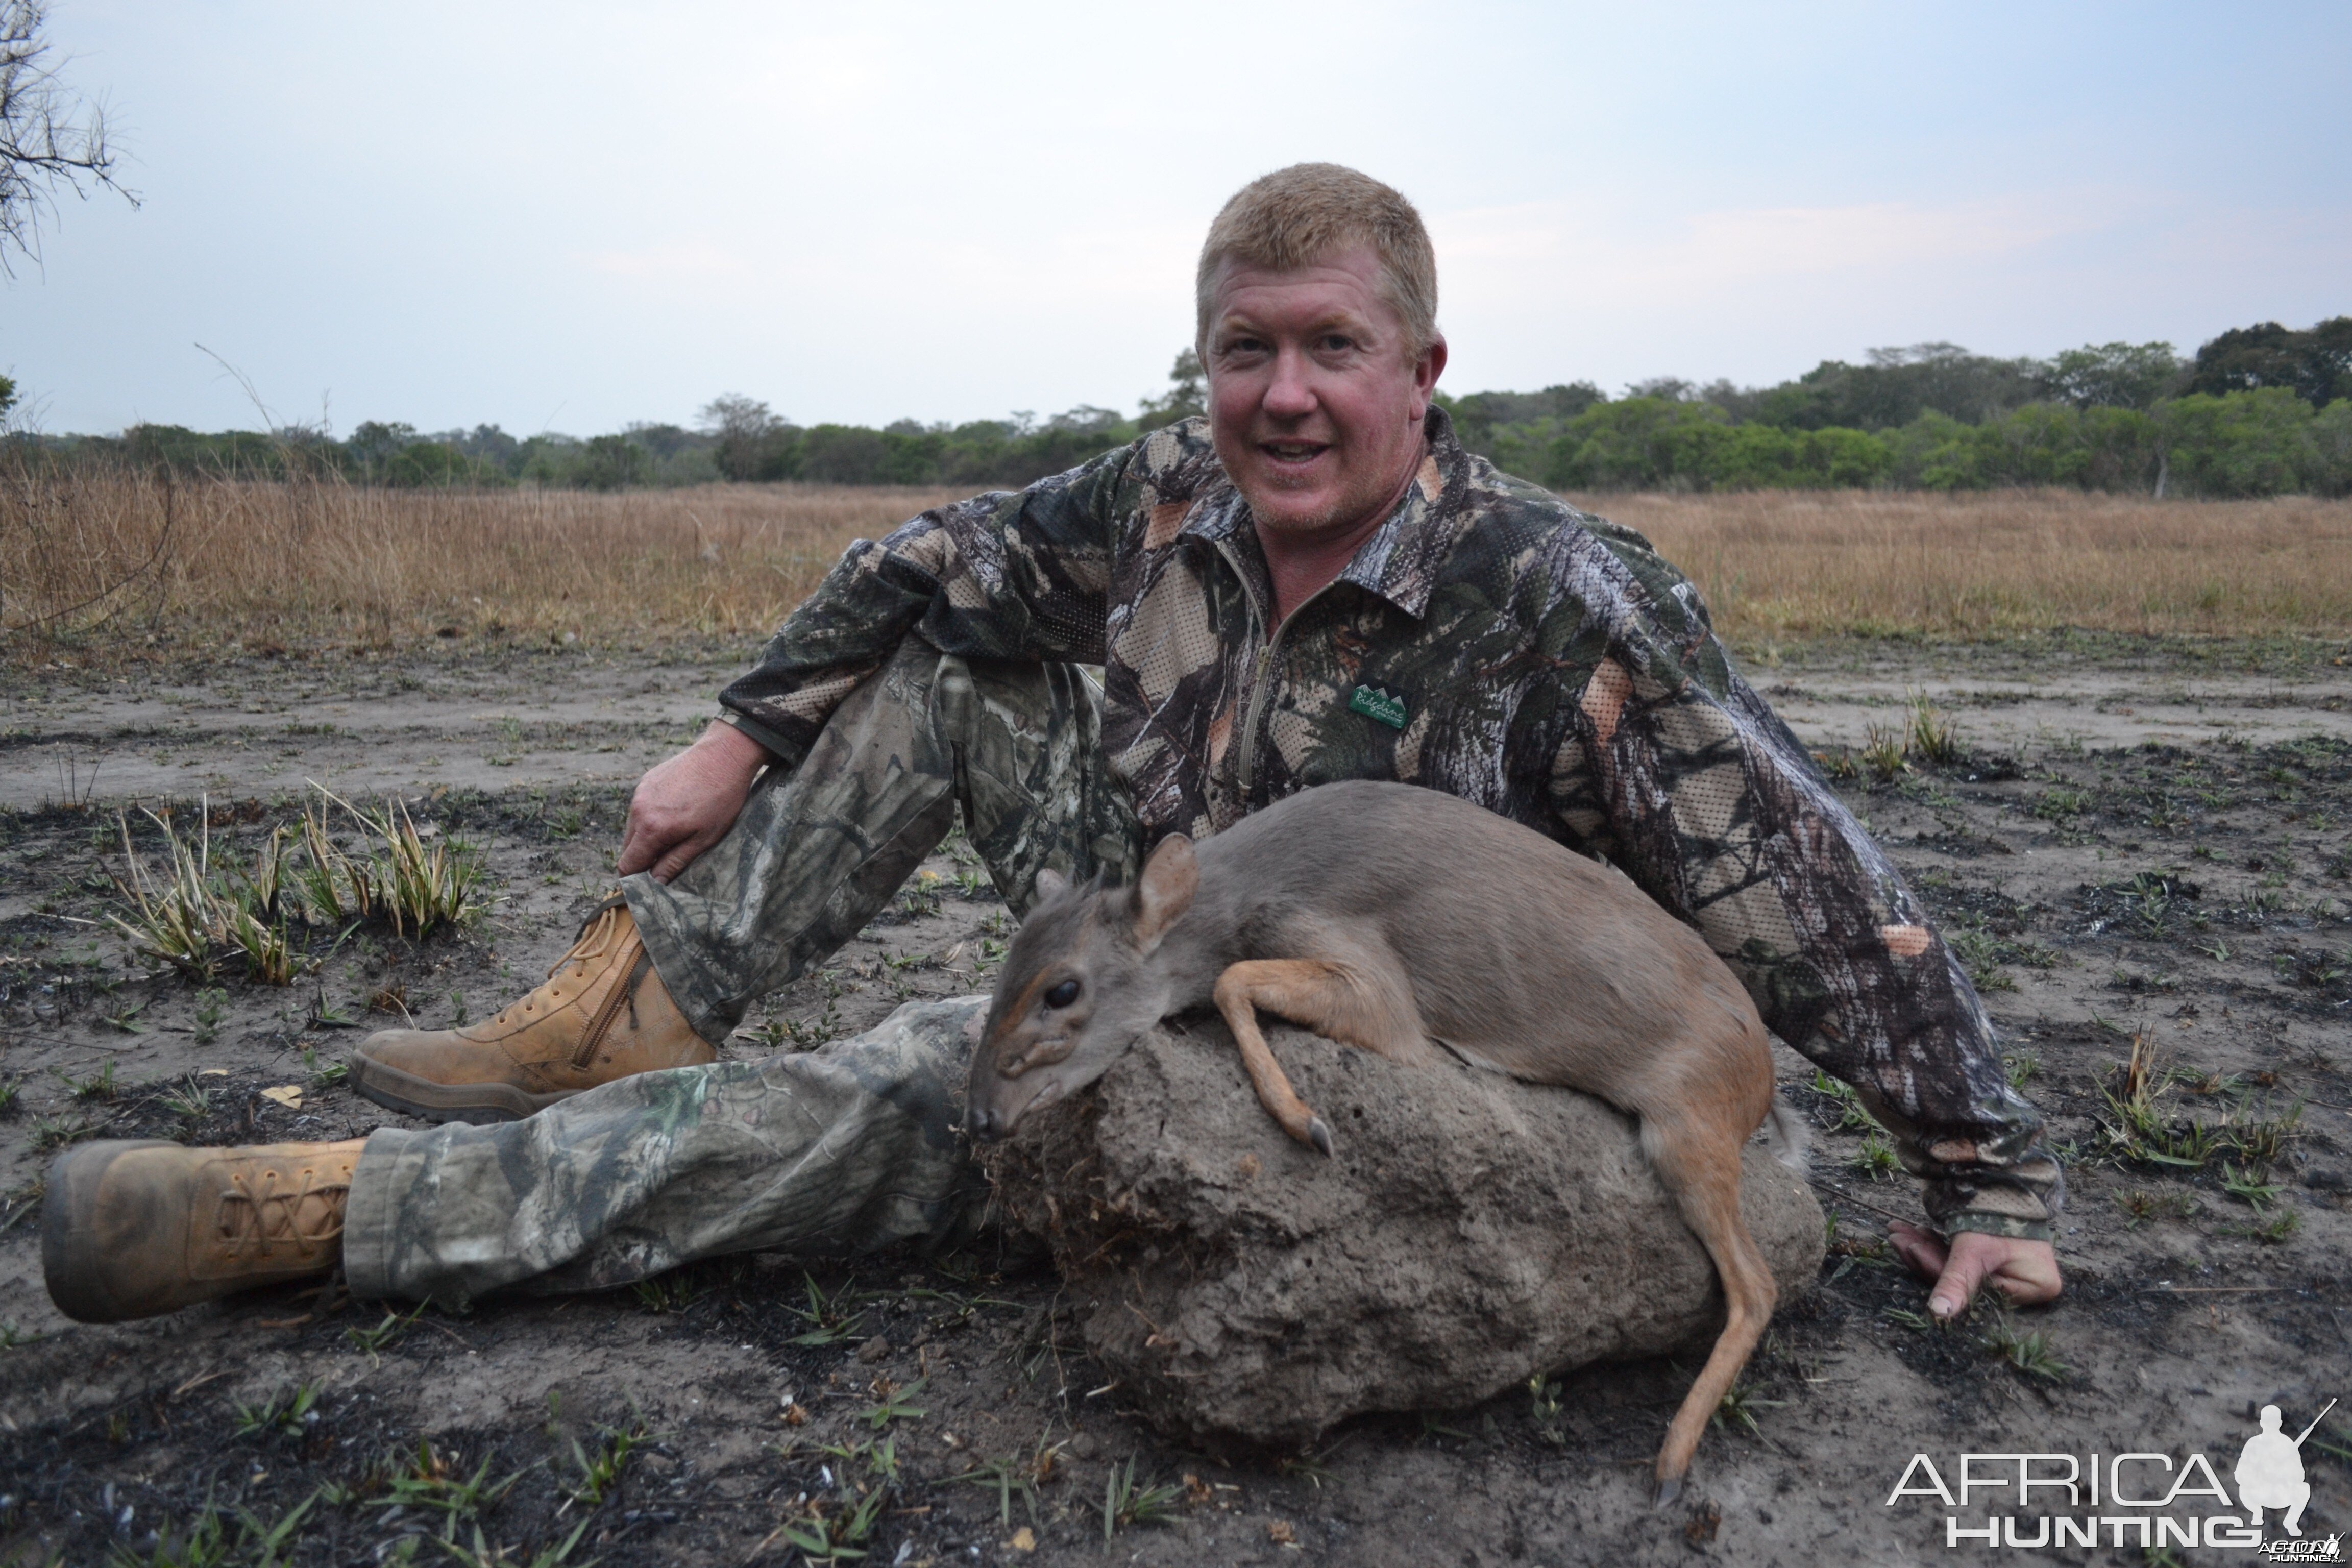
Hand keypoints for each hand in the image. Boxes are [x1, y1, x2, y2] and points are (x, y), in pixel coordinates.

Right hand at [617, 721, 768, 882]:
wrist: (724, 755)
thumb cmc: (721, 799)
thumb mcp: (704, 838)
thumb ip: (674, 862)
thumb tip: (655, 882)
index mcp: (651, 828)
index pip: (627, 864)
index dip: (635, 879)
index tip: (648, 885)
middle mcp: (638, 810)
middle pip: (628, 848)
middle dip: (643, 859)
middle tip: (666, 862)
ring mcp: (640, 793)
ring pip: (633, 828)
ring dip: (647, 838)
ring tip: (675, 835)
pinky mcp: (646, 781)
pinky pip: (640, 809)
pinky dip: (650, 818)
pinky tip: (674, 814)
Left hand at [1887, 1219, 2062, 1318]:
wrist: (2012, 1181)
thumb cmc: (2001, 1215)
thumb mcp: (1976, 1249)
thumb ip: (1957, 1281)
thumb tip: (1938, 1315)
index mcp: (2032, 1289)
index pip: (1973, 1291)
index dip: (1938, 1271)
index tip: (1911, 1249)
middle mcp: (2025, 1287)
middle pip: (1964, 1281)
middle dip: (1926, 1257)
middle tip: (1897, 1237)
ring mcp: (2012, 1273)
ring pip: (1958, 1269)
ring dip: (1925, 1248)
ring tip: (1898, 1232)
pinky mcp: (1997, 1261)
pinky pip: (1961, 1259)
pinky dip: (1937, 1245)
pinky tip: (1915, 1233)